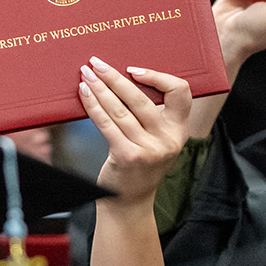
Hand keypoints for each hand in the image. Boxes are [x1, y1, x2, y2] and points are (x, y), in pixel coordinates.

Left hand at [80, 59, 191, 205]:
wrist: (129, 201)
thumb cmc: (140, 164)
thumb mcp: (157, 140)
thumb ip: (152, 116)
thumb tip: (124, 77)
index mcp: (179, 130)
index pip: (181, 93)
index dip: (159, 77)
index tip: (134, 70)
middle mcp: (168, 139)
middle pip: (141, 99)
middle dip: (115, 78)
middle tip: (97, 63)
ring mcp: (149, 150)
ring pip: (120, 110)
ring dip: (100, 88)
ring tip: (86, 75)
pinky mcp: (128, 156)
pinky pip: (106, 124)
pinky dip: (93, 106)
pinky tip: (84, 94)